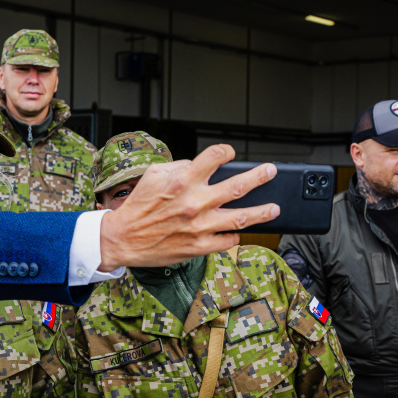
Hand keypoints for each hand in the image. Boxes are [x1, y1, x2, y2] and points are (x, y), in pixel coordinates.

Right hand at [98, 145, 276, 269]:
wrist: (123, 238)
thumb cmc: (138, 206)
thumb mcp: (153, 175)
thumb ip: (179, 167)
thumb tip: (198, 166)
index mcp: (183, 180)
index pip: (215, 157)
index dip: (226, 152)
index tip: (230, 153)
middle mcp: (195, 202)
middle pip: (237, 186)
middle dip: (259, 177)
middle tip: (270, 172)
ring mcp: (199, 226)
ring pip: (241, 217)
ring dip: (262, 212)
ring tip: (274, 208)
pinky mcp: (198, 246)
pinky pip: (227, 240)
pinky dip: (236, 235)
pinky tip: (239, 231)